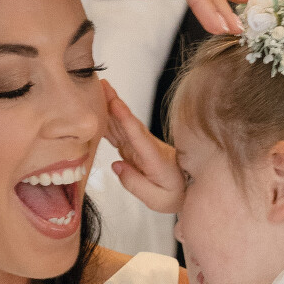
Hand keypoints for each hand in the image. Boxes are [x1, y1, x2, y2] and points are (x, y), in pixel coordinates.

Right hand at [103, 87, 183, 214]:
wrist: (186, 188)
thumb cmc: (174, 194)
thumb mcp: (158, 199)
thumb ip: (136, 184)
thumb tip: (116, 165)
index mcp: (154, 158)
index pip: (138, 136)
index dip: (126, 119)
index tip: (115, 103)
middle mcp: (146, 147)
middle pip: (128, 123)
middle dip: (114, 103)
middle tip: (102, 84)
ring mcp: (138, 145)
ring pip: (121, 123)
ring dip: (109, 105)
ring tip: (97, 89)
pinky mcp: (132, 147)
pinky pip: (117, 131)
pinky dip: (106, 119)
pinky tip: (96, 109)